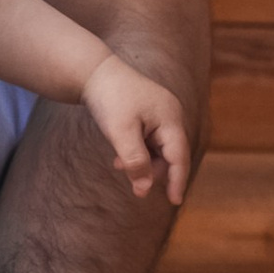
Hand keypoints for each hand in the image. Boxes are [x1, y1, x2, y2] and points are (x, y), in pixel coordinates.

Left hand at [79, 54, 193, 205]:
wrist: (94, 71)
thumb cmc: (109, 99)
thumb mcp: (120, 132)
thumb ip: (135, 161)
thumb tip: (144, 188)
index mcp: (170, 118)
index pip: (179, 156)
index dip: (177, 180)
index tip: (174, 201)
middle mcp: (170, 115)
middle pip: (170, 154)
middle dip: (153, 171)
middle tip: (134, 188)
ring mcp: (161, 113)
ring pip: (158, 149)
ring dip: (142, 162)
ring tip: (119, 166)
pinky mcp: (149, 113)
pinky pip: (149, 140)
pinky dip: (137, 151)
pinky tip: (120, 158)